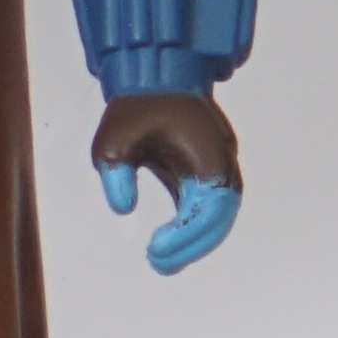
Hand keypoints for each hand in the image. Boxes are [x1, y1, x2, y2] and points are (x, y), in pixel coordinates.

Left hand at [92, 91, 242, 274]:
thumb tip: (123, 206)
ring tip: (161, 261)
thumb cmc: (138, 104)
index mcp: (209, 153)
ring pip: (218, 216)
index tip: (155, 249)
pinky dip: (192, 227)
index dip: (187, 235)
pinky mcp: (207, 169)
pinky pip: (207, 206)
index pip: (208, 207)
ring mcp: (219, 165)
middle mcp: (223, 162)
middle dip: (192, 246)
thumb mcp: (114, 138)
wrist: (157, 75)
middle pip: (219, 218)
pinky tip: (168, 244)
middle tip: (157, 262)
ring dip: (195, 241)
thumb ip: (116, 172)